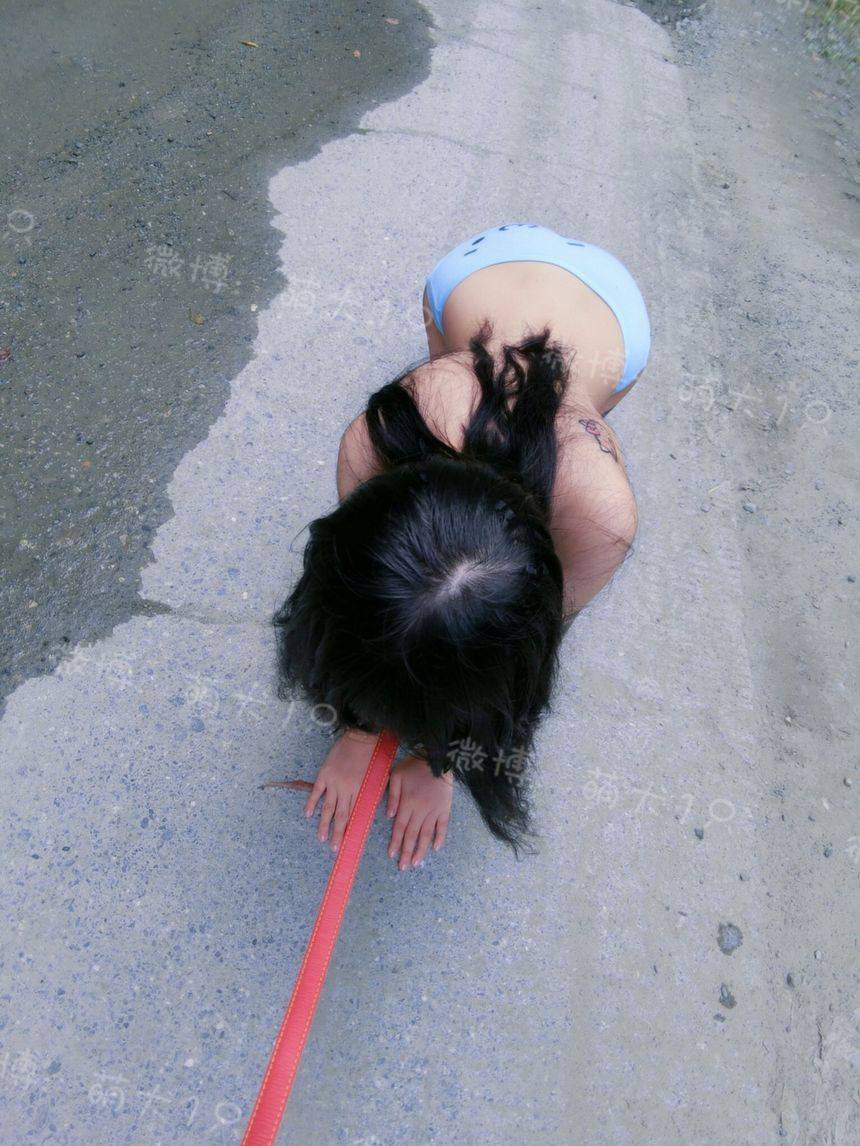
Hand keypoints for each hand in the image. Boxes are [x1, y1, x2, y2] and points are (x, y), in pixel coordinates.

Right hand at [305, 729, 378, 853]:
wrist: (361, 736)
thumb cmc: (374, 755)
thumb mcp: (378, 776)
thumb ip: (372, 794)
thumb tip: (367, 811)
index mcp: (361, 791)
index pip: (354, 815)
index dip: (351, 830)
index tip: (348, 843)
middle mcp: (346, 789)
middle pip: (340, 816)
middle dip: (337, 833)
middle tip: (334, 848)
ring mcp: (334, 782)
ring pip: (327, 807)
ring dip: (324, 824)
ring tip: (321, 838)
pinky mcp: (324, 774)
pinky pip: (316, 792)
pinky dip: (311, 803)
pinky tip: (308, 815)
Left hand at [387, 755, 452, 869]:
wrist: (438, 758)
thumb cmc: (414, 766)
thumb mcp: (397, 775)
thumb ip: (392, 796)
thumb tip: (389, 816)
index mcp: (407, 803)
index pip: (400, 827)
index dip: (396, 842)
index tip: (392, 855)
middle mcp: (420, 811)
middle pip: (412, 835)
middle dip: (407, 852)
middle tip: (403, 867)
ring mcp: (434, 811)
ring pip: (426, 834)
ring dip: (421, 850)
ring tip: (416, 863)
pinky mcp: (445, 809)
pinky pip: (443, 826)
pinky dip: (440, 837)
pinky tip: (436, 848)